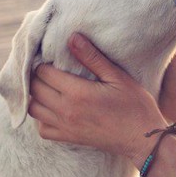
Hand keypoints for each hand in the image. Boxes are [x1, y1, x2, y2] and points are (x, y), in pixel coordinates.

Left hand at [28, 33, 166, 166]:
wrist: (142, 138)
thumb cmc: (134, 105)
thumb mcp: (117, 76)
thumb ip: (92, 58)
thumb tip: (72, 38)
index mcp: (77, 92)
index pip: (43, 73)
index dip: (44, 61)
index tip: (51, 55)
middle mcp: (66, 111)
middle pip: (34, 89)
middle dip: (37, 75)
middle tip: (49, 67)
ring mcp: (66, 127)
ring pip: (33, 109)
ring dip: (36, 95)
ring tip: (49, 85)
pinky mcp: (69, 138)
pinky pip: (42, 129)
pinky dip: (42, 118)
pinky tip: (53, 107)